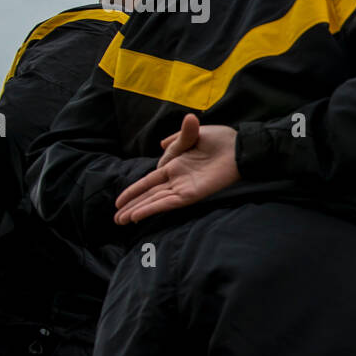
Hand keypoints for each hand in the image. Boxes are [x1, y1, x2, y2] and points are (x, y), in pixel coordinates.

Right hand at [114, 114, 239, 223]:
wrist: (239, 147)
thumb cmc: (221, 140)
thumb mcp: (194, 134)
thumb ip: (178, 138)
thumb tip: (162, 143)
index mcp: (175, 165)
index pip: (149, 181)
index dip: (134, 190)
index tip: (119, 201)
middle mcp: (177, 179)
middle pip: (149, 195)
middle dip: (132, 206)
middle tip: (116, 219)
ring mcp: (184, 187)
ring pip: (155, 201)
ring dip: (138, 211)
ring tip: (121, 221)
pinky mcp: (192, 194)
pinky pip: (168, 203)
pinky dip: (153, 208)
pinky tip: (139, 215)